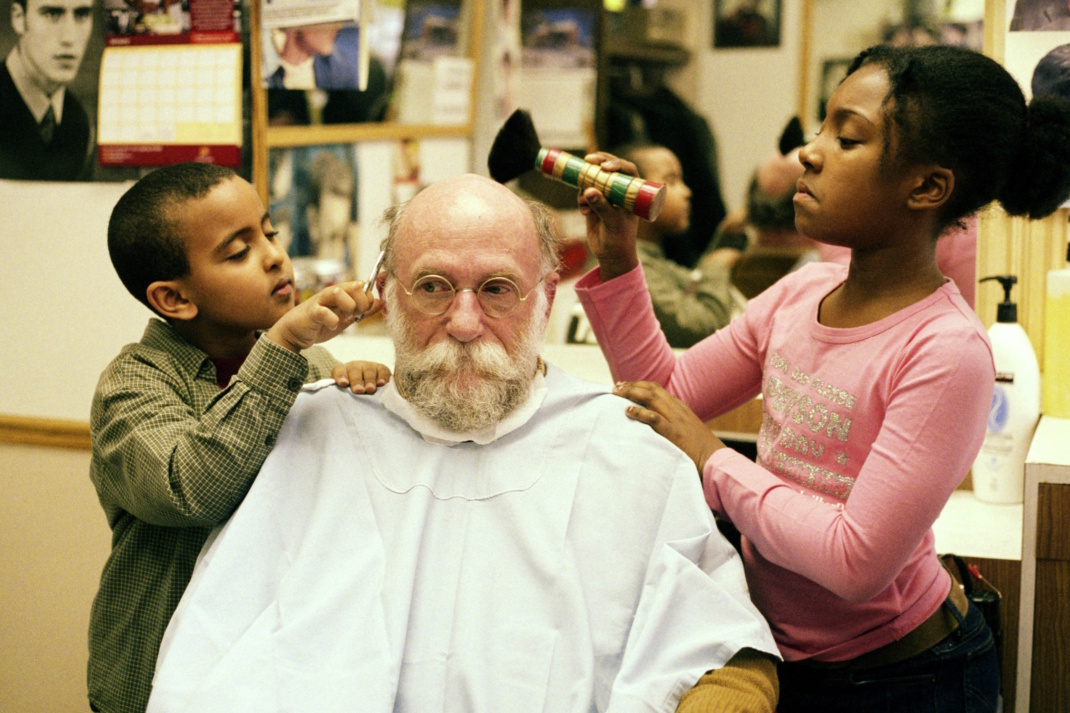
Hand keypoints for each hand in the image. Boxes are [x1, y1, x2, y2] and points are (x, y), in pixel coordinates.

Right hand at [266, 281, 381, 352]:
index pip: (363, 287)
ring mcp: (320, 301)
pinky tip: (332, 326)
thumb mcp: (345, 318)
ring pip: (339, 292)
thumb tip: (380, 303)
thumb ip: (362, 311)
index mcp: (342, 293)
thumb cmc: (320, 324)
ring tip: (345, 318)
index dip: (368, 300)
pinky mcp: (311, 313)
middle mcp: (332, 293)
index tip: (362, 313)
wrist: (294, 333)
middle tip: (354, 316)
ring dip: (348, 307)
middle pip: (355, 286)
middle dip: (361, 303)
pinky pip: (323, 312)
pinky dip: (332, 320)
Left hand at [332, 360, 390, 393]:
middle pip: (354, 371)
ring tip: (370, 389)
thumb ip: (340, 396)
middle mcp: (355, 367)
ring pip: (369, 371)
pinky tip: (382, 384)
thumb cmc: (352, 394)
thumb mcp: (344, 393)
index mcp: (343, 371)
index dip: (341, 376)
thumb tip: (335, 405)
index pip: (339, 371)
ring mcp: (369, 367)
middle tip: (358, 391)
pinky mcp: (381, 369)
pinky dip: (382, 377)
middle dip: (356, 381)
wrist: (369, 388)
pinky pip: (382, 371)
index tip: (343, 384)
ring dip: (369, 380)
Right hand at [578, 152, 639, 280]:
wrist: (611, 255)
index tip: (604, 167)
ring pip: (593, 180)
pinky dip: (581, 200)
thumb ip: (602, 206)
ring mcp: (607, 196)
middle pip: (609, 169)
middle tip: (588, 160)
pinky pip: (584, 193)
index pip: (628, 170)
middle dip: (598, 164)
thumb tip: (588, 190)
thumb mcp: (612, 222)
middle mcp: (620, 191)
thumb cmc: (619, 239)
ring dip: (586, 187)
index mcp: (633, 192)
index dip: (616, 163)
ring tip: (585, 204)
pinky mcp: (594, 203)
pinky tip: (585, 213)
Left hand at [613, 380, 725, 473]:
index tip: (625, 385)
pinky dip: (640, 413)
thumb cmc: (699, 448)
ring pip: (652, 399)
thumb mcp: (687, 428)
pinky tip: (628, 411)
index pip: (657, 389)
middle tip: (616, 387)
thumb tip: (654, 419)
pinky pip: (654, 418)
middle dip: (632, 386)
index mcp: (680, 407)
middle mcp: (677, 409)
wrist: (715, 459)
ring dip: (632, 394)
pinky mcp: (674, 433)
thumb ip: (673, 420)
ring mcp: (676, 420)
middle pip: (652, 390)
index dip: (640, 385)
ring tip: (617, 394)